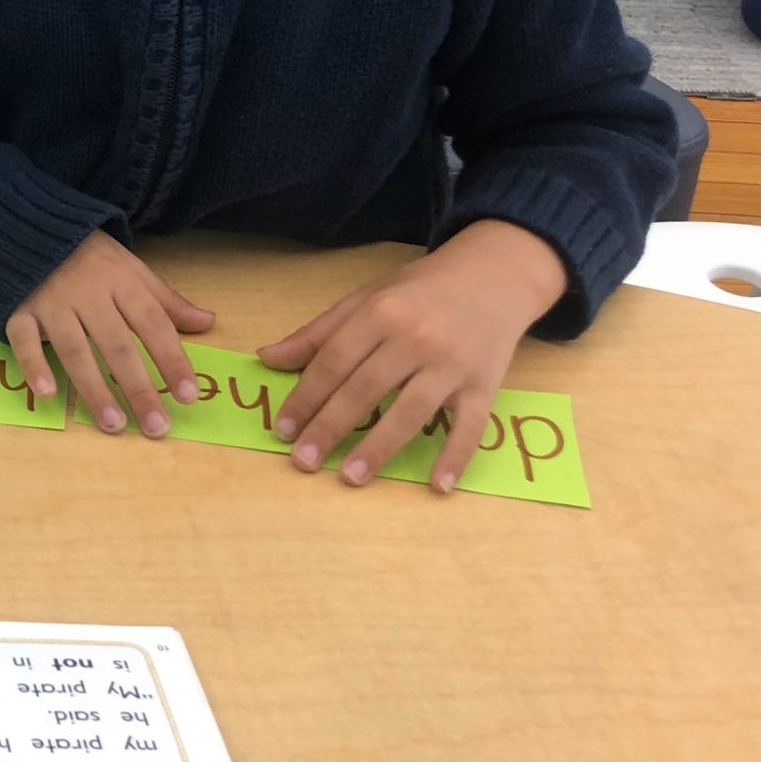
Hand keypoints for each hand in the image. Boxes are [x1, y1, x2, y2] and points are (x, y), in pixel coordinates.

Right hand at [6, 230, 215, 437]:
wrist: (31, 226)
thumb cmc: (90, 256)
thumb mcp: (132, 269)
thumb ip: (166, 301)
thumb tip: (208, 323)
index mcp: (121, 282)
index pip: (153, 325)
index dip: (172, 360)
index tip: (188, 397)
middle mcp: (88, 294)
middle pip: (117, 345)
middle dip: (139, 388)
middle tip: (157, 427)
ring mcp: (52, 302)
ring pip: (75, 349)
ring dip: (95, 388)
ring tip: (114, 424)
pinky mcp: (20, 310)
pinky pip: (24, 340)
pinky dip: (34, 365)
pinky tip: (47, 394)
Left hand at [259, 221, 565, 491]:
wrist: (493, 275)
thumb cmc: (419, 291)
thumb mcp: (365, 299)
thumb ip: (318, 333)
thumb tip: (267, 358)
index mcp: (380, 313)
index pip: (334, 362)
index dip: (305, 397)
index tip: (282, 430)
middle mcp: (415, 338)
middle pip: (365, 389)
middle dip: (330, 427)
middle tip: (303, 462)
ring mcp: (452, 363)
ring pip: (411, 411)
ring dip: (380, 447)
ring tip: (350, 478)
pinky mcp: (485, 384)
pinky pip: (471, 425)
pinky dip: (456, 456)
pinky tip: (438, 485)